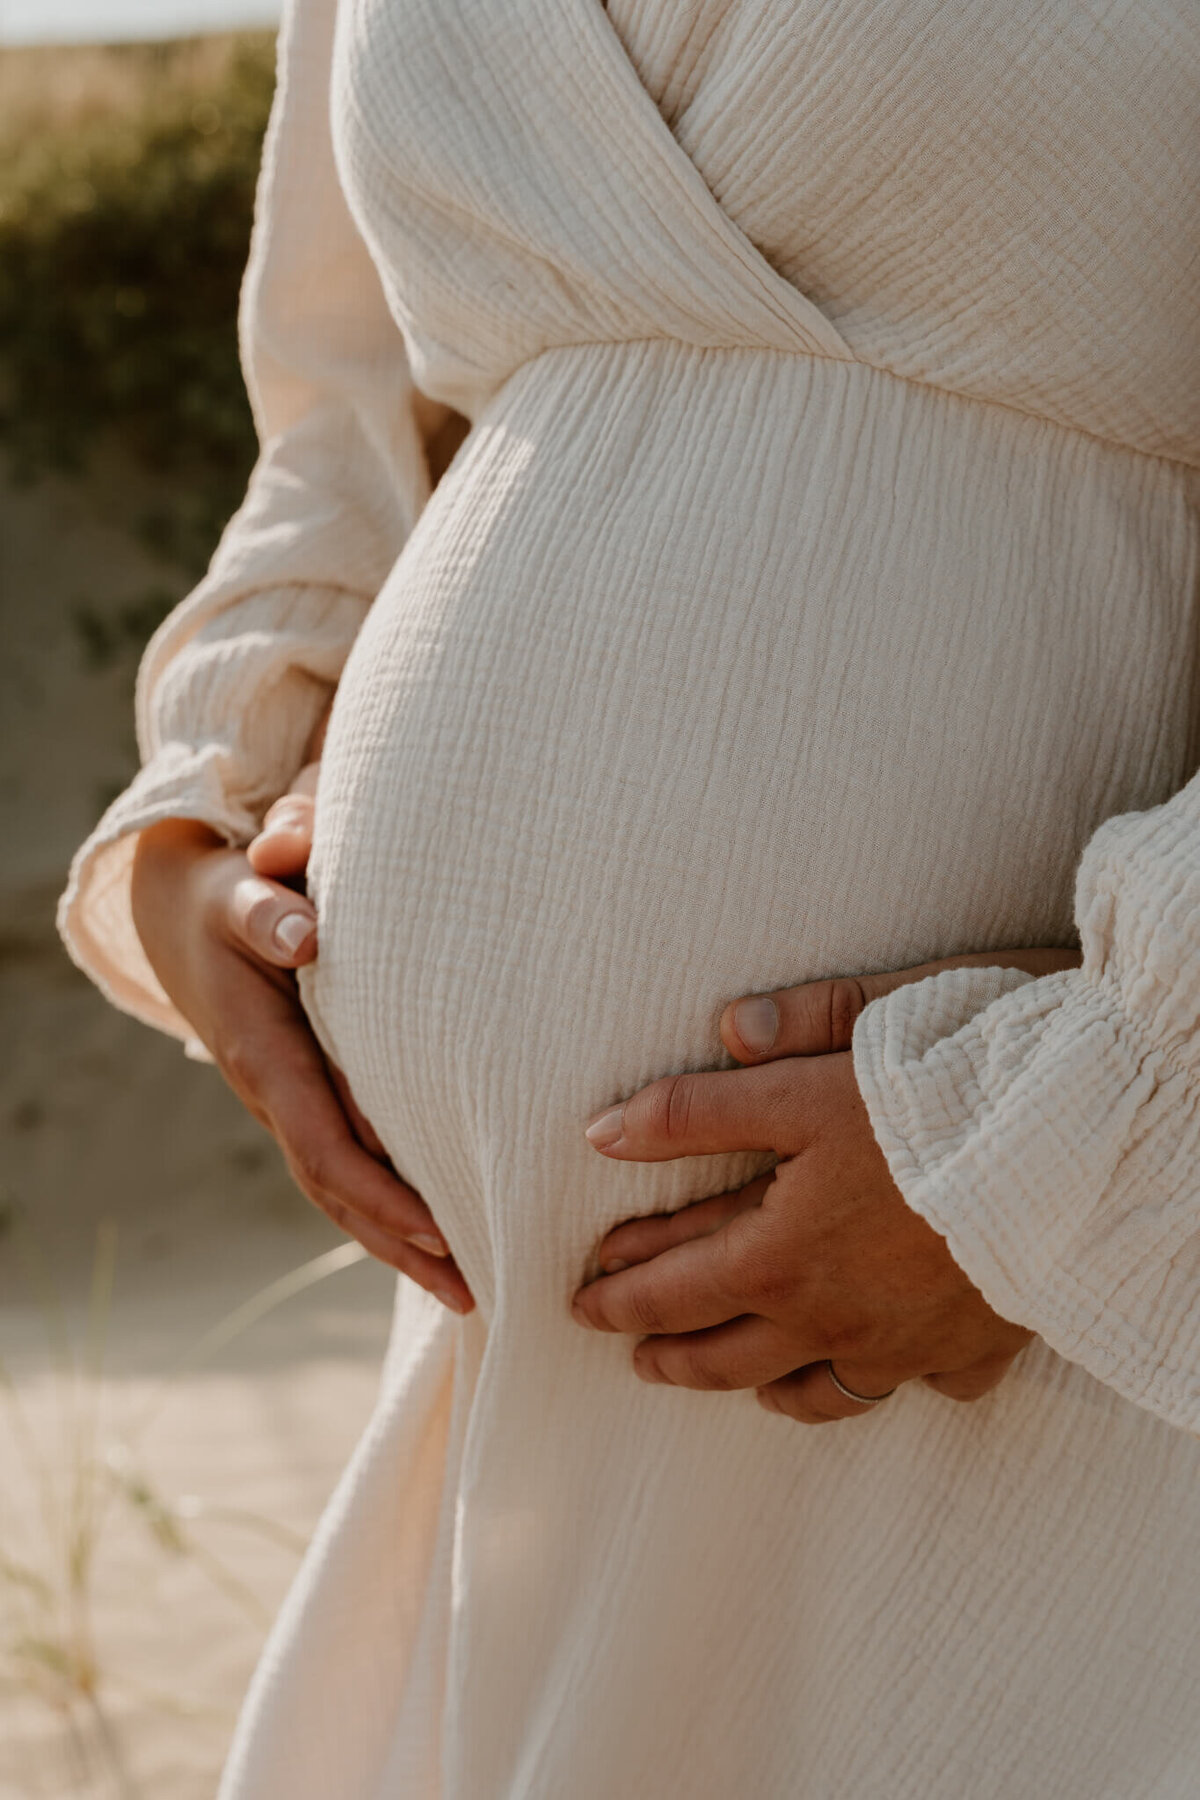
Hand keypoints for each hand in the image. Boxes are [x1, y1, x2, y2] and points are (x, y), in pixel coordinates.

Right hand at [130, 764, 471, 1313]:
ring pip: (339, 1189)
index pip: (324, 1146)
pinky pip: (343, 1163)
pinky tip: (435, 1234)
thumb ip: (267, 907)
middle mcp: (272, 1094)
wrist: (180, 911)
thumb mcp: (236, 891)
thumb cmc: (224, 897)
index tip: (439, 1228)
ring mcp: (285, 1102)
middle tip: (471, 1291)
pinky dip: (384, 1206)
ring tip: (465, 1289)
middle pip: (335, 1190)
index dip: (380, 1193)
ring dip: (395, 1242)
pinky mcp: (301, 1096)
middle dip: (398, 1244)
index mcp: (263, 1056)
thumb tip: (303, 936)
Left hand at [573, 949, 1079, 1420]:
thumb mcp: (798, 1087)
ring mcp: (905, 1346)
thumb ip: (693, 1111)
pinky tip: (875, 1370)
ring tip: (737, 1381)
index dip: (618, 1295)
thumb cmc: (930, 1105)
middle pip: (728, 1357)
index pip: (670, 1291)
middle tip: (636, 1357)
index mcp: (777, 1260)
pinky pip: (918, 1387)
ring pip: (816, 1391)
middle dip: (670, 1355)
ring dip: (761, 1385)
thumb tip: (601, 1131)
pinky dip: (885, 1382)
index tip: (581, 1302)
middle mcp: (833, 1321)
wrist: (1069, 1149)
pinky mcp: (974, 1347)